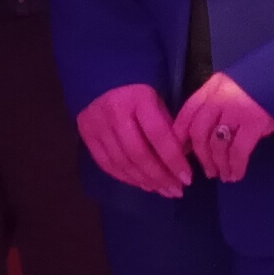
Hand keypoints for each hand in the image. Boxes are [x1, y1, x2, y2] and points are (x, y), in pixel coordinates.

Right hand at [77, 82, 191, 196]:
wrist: (101, 83)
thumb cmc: (138, 97)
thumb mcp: (158, 104)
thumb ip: (170, 129)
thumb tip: (184, 160)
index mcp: (138, 98)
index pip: (158, 135)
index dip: (173, 160)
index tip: (187, 178)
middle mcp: (115, 111)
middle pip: (138, 153)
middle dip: (160, 176)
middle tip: (176, 190)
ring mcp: (97, 124)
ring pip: (122, 162)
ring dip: (145, 181)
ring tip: (162, 190)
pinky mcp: (86, 135)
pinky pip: (107, 165)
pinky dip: (127, 178)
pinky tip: (143, 184)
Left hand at [173, 69, 273, 184]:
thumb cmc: (262, 89)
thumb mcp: (234, 89)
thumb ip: (215, 106)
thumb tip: (198, 139)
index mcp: (212, 87)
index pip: (187, 113)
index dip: (179, 137)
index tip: (180, 155)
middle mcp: (220, 96)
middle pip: (198, 132)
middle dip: (200, 157)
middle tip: (207, 172)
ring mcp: (237, 109)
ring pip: (217, 144)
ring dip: (218, 165)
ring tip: (224, 176)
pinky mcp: (254, 122)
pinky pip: (238, 151)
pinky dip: (235, 166)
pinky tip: (236, 175)